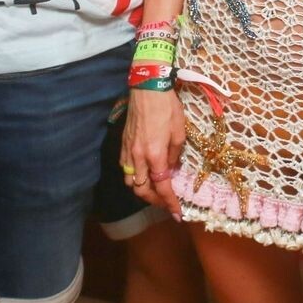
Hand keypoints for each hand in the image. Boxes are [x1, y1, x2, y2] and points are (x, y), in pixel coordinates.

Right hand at [121, 88, 185, 217]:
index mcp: (155, 155)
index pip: (162, 187)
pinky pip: (125, 168)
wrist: (147, 88)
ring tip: (155, 191)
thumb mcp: (179, 131)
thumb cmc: (167, 107)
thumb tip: (172, 170)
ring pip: (130, 182)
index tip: (178, 214)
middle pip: (141, 190)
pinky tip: (143, 174)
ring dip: (142, 191)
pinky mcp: (123, 143)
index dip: (170, 203)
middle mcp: (138, 157)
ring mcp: (128, 150)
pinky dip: (134, 177)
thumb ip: (175, 155)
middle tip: (167, 203)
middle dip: (154, 201)